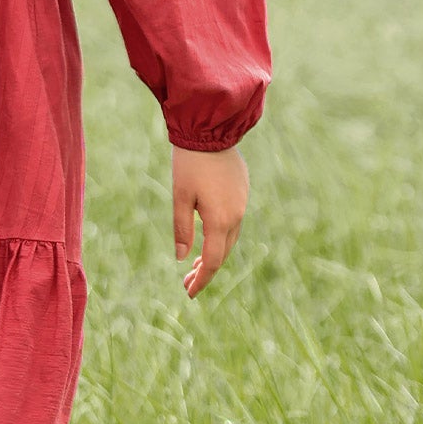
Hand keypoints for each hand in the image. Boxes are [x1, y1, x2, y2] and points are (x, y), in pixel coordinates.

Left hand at [171, 144, 248, 298]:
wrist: (212, 129)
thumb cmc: (190, 163)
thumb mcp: (180, 197)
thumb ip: (182, 229)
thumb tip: (183, 258)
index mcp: (220, 220)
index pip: (213, 261)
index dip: (202, 280)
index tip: (189, 293)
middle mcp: (236, 215)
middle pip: (223, 253)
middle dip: (206, 271)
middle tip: (186, 283)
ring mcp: (242, 203)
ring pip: (230, 238)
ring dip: (214, 254)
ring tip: (196, 265)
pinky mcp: (242, 192)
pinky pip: (234, 223)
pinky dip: (221, 237)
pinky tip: (208, 238)